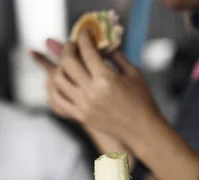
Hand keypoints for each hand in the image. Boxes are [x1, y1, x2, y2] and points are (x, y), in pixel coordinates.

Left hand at [45, 31, 161, 145]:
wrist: (141, 129)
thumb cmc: (141, 100)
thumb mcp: (133, 73)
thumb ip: (116, 55)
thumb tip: (104, 41)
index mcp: (106, 79)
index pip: (87, 51)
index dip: (84, 37)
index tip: (84, 32)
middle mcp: (91, 93)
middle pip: (67, 63)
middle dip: (68, 49)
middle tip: (73, 45)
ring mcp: (83, 106)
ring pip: (58, 81)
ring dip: (61, 68)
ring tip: (68, 64)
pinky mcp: (80, 116)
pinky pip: (58, 101)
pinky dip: (57, 89)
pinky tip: (64, 82)